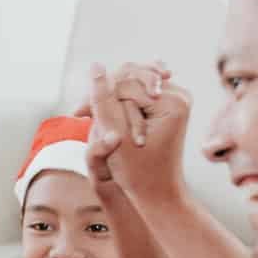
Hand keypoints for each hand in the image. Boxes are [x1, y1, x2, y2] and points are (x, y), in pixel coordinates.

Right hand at [84, 61, 193, 204]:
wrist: (157, 192)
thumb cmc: (137, 171)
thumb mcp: (115, 133)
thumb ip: (104, 99)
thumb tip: (95, 66)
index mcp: (172, 101)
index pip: (126, 84)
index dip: (99, 96)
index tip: (78, 114)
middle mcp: (179, 94)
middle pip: (131, 79)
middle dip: (105, 94)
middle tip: (80, 112)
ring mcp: (176, 98)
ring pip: (133, 84)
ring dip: (110, 97)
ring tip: (88, 114)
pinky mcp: (169, 104)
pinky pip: (139, 93)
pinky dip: (120, 102)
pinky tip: (106, 112)